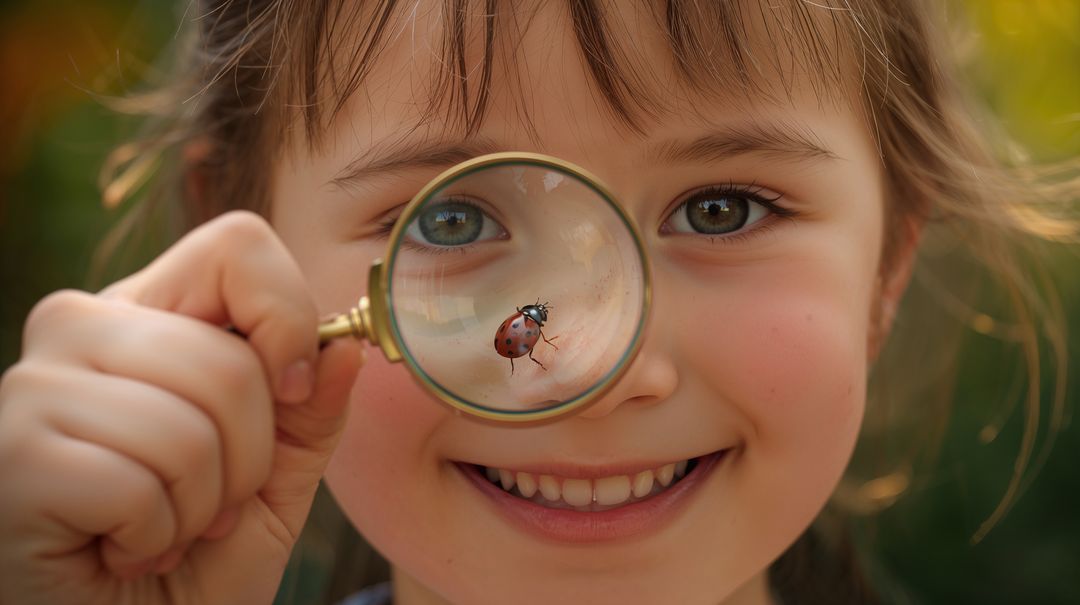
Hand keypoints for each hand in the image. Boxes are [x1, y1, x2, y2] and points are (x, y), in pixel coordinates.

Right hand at [0, 211, 362, 604]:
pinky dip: (153, 537)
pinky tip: (122, 550)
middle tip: (214, 504)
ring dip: (202, 505)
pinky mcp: (13, 454)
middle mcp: (82, 326)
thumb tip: (344, 348)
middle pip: (229, 358)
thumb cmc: (200, 556)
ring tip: (166, 528)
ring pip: (187, 424)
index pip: (237, 245)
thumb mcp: (279, 478)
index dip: (287, 319)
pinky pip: (136, 484)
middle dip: (252, 457)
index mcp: (152, 311)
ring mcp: (35, 385)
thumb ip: (313, 411)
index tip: (294, 392)